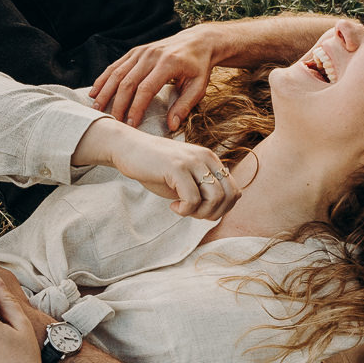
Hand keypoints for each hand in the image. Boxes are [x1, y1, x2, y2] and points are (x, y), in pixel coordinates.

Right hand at [74, 119, 240, 219]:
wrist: (128, 149)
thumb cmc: (155, 168)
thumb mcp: (184, 179)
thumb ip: (202, 190)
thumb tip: (219, 211)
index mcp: (210, 160)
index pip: (235, 191)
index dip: (222, 209)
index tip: (201, 210)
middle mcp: (206, 157)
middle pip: (229, 196)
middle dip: (213, 213)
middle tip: (192, 213)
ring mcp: (192, 161)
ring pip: (215, 198)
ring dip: (200, 213)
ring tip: (183, 210)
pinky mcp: (177, 167)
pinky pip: (193, 199)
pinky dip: (185, 210)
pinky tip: (173, 206)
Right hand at [90, 24, 220, 129]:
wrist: (198, 41)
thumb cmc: (199, 66)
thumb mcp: (199, 86)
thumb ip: (184, 106)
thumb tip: (171, 126)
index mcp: (168, 63)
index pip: (146, 88)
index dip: (136, 107)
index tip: (131, 124)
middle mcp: (152, 55)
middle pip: (128, 81)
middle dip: (118, 104)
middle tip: (112, 122)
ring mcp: (142, 51)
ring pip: (117, 73)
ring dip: (105, 91)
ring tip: (97, 109)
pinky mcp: (136, 51)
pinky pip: (116, 65)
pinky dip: (104, 78)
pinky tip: (95, 92)